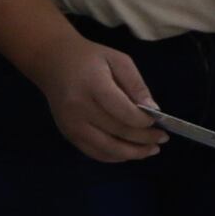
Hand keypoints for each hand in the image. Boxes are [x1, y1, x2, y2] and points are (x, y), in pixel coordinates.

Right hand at [29, 38, 168, 165]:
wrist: (53, 62)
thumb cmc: (89, 59)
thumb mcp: (118, 60)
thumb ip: (136, 84)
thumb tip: (153, 111)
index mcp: (93, 86)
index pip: (123, 112)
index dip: (143, 121)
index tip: (157, 120)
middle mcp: (79, 109)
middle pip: (118, 132)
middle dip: (144, 139)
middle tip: (162, 138)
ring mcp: (71, 125)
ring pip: (108, 149)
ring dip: (133, 153)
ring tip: (151, 150)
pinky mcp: (68, 134)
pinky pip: (95, 153)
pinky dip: (116, 157)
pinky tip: (130, 153)